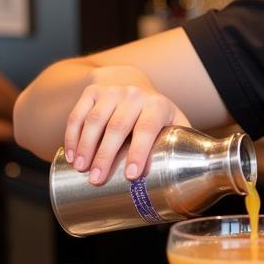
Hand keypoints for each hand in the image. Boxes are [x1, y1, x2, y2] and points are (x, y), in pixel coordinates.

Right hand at [64, 80, 187, 184]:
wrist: (132, 83)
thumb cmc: (156, 115)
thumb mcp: (173, 123)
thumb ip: (182, 144)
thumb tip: (192, 180)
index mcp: (157, 106)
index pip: (147, 129)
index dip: (139, 152)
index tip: (131, 175)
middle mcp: (134, 95)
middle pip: (117, 127)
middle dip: (106, 155)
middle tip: (97, 179)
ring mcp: (111, 92)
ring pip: (95, 121)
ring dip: (85, 146)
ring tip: (81, 169)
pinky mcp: (91, 92)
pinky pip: (78, 114)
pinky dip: (71, 135)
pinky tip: (70, 155)